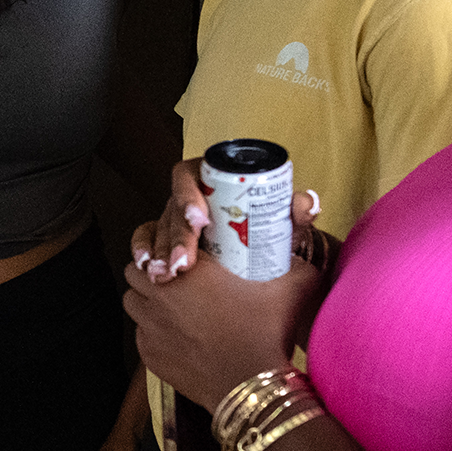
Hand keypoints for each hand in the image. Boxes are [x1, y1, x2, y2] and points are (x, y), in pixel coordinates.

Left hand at [122, 251, 323, 409]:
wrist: (253, 386)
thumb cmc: (268, 332)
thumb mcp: (293, 287)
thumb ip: (299, 261)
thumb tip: (307, 245)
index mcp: (189, 269)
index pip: (155, 244)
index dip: (165, 248)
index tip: (182, 256)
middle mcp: (160, 295)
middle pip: (134, 272)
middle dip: (150, 272)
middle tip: (174, 279)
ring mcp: (150, 327)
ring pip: (133, 303)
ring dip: (146, 301)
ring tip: (172, 307)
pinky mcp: (149, 356)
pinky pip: (141, 335)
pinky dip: (153, 333)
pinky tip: (178, 336)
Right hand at [128, 158, 322, 284]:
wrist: (264, 247)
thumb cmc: (269, 225)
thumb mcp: (282, 218)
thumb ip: (297, 210)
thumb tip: (308, 203)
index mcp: (211, 176)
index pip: (189, 176)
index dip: (188, 196)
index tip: (200, 220)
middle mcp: (188, 194)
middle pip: (172, 208)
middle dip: (175, 237)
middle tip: (184, 263)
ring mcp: (173, 215)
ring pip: (158, 227)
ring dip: (160, 251)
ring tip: (166, 274)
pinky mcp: (164, 234)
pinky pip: (146, 237)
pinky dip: (143, 249)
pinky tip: (148, 267)